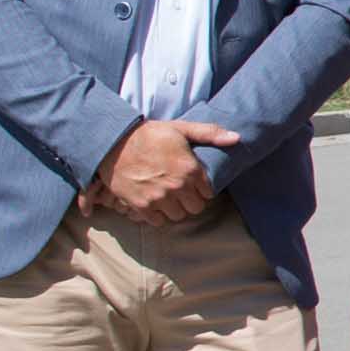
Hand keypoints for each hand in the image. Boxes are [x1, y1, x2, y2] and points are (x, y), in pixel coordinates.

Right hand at [91, 118, 240, 224]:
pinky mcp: (140, 205)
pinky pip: (157, 221)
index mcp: (190, 169)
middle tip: (182, 192)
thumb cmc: (150, 134)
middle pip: (195, 208)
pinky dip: (157, 215)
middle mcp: (176, 186)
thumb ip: (210, 133)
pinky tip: (155, 203)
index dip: (202, 189)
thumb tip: (236, 138)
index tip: (194, 184)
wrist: (113, 142)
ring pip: (178, 216)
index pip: (208, 193)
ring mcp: (158, 197)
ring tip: (169, 197)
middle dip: (191, 201)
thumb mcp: (181, 129)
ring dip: (175, 209)